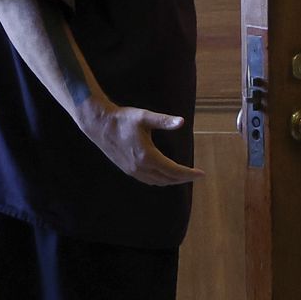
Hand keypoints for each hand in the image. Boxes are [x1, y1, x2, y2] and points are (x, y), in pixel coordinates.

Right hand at [77, 102, 204, 185]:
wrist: (99, 124)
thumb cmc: (122, 119)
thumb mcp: (145, 117)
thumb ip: (164, 121)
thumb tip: (181, 122)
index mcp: (147, 157)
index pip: (173, 171)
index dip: (189, 174)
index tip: (201, 174)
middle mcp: (140, 167)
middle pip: (167, 179)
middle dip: (182, 179)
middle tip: (195, 175)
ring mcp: (132, 170)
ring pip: (157, 182)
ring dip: (171, 181)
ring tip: (182, 176)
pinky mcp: (126, 169)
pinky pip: (147, 180)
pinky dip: (159, 180)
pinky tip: (163, 174)